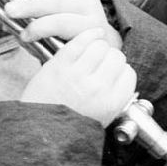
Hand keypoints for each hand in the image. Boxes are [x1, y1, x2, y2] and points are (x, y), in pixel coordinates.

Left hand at [21, 27, 136, 126]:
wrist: (37, 131)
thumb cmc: (68, 126)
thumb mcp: (101, 119)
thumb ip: (115, 98)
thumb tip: (122, 76)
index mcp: (110, 103)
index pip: (128, 74)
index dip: (121, 71)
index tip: (114, 73)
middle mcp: (97, 88)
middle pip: (116, 58)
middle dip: (111, 58)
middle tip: (102, 63)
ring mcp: (77, 75)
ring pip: (100, 47)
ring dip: (98, 47)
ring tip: (92, 53)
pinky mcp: (60, 65)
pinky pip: (81, 41)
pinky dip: (89, 34)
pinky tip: (92, 34)